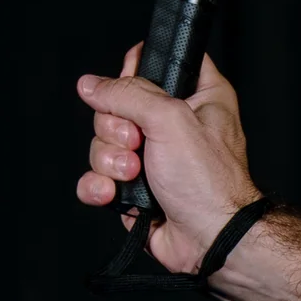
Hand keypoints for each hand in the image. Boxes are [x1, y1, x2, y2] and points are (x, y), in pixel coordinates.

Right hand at [76, 48, 260, 272]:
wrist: (210, 240)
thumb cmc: (209, 182)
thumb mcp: (171, 120)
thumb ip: (129, 94)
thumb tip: (91, 84)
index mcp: (198, 95)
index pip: (161, 59)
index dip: (138, 68)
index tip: (134, 85)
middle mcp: (174, 124)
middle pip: (117, 104)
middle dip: (116, 127)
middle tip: (138, 143)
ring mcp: (151, 157)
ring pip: (102, 142)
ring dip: (110, 160)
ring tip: (134, 174)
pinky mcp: (133, 188)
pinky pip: (96, 177)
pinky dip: (98, 186)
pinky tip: (112, 194)